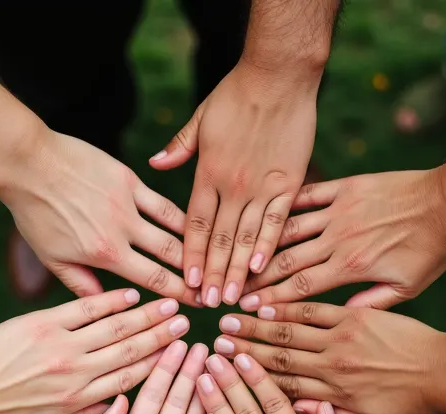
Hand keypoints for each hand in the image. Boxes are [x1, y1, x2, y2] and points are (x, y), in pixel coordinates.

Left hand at [0, 131, 197, 303]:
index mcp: (105, 254)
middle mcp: (122, 230)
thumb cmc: (34, 213)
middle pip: (171, 257)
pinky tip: (195, 225)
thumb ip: (81, 284)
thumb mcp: (52, 257)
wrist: (27, 164)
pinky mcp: (128, 179)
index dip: (179, 294)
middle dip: (196, 274)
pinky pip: (162, 202)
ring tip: (212, 260)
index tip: (197, 303)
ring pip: (174, 229)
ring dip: (196, 246)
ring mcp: (128, 203)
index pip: (153, 280)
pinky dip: (180, 216)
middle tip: (213, 286)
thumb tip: (108, 306)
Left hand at [0, 288, 190, 413]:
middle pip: (131, 349)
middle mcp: (75, 371)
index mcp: (79, 400)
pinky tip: (130, 294)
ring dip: (146, 314)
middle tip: (187, 320)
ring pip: (114, 327)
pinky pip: (84, 308)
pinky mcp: (41, 324)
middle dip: (162, 334)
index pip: (131, 377)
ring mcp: (60, 345)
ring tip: (170, 303)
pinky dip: (110, 300)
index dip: (161, 363)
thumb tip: (120, 407)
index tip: (181, 351)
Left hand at [150, 62, 318, 307]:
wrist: (278, 75)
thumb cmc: (237, 93)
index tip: (185, 283)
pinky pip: (277, 221)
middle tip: (206, 305)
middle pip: (218, 239)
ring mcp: (262, 186)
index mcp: (208, 173)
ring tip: (231, 299)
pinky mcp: (290, 182)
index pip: (194, 225)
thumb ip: (180, 146)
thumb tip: (155, 163)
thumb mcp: (201, 118)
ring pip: (246, 237)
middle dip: (212, 275)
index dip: (189, 256)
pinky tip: (261, 269)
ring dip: (237, 271)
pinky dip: (268, 246)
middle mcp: (233, 185)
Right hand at [213, 303, 445, 413]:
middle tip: (215, 343)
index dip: (250, 381)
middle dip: (244, 351)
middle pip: (277, 357)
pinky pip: (314, 309)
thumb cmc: (412, 404)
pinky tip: (265, 301)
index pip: (282, 387)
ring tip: (229, 319)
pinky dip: (287, 304)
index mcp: (333, 396)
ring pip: (289, 330)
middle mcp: (332, 366)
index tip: (225, 374)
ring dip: (256, 326)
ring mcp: (343, 338)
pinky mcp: (356, 316)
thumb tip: (296, 413)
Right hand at [239, 169, 445, 310]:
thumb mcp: (407, 289)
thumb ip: (371, 304)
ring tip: (238, 252)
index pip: (301, 289)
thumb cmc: (432, 251)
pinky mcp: (346, 187)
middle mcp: (339, 240)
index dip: (270, 300)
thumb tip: (339, 320)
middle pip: (286, 261)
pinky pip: (309, 195)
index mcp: (353, 268)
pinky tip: (265, 210)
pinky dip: (286, 204)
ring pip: (290, 229)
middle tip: (230, 283)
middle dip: (255, 275)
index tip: (246, 308)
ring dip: (263, 242)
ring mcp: (340, 211)